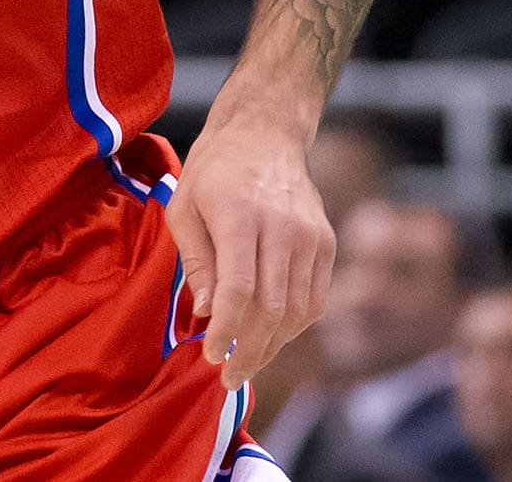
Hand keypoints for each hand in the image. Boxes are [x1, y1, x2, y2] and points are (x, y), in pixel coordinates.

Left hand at [165, 111, 335, 390]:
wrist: (263, 133)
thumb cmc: (212, 171)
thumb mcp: (184, 207)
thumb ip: (196, 261)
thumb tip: (204, 313)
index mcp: (241, 215)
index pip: (240, 289)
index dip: (227, 330)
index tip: (212, 356)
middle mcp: (284, 227)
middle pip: (273, 308)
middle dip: (250, 351)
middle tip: (228, 377)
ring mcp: (312, 236)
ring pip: (298, 310)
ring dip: (273, 346)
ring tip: (247, 364)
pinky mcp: (327, 243)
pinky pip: (314, 298)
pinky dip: (293, 326)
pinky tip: (270, 337)